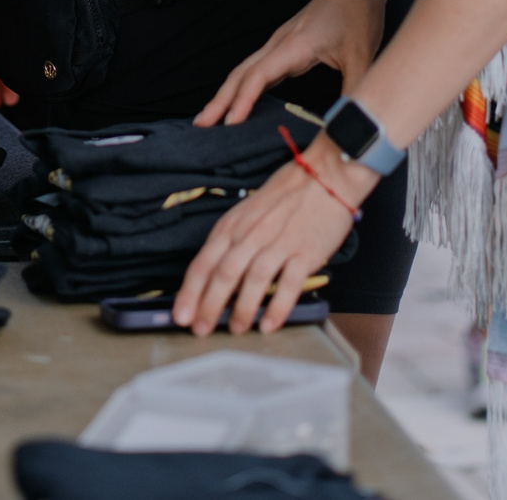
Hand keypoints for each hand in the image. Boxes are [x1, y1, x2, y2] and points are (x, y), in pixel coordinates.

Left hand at [173, 154, 372, 334]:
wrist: (324, 176)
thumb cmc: (284, 195)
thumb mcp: (246, 213)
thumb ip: (231, 242)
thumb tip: (213, 276)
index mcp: (232, 226)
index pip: (203, 263)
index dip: (190, 292)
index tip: (181, 316)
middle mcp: (251, 235)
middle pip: (223, 275)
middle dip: (209, 306)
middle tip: (201, 330)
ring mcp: (278, 244)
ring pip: (253, 280)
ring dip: (242, 309)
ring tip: (235, 329)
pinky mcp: (305, 253)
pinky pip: (288, 284)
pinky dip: (277, 306)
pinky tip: (269, 324)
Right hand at [196, 0, 391, 126]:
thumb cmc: (358, 13)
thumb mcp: (362, 57)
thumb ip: (353, 93)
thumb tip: (350, 124)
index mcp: (294, 45)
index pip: (259, 75)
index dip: (242, 101)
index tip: (230, 123)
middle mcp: (280, 43)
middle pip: (240, 73)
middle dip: (219, 100)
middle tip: (200, 125)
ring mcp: (279, 43)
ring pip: (244, 70)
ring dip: (226, 93)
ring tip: (211, 117)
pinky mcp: (284, 46)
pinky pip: (256, 68)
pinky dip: (242, 86)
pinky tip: (239, 100)